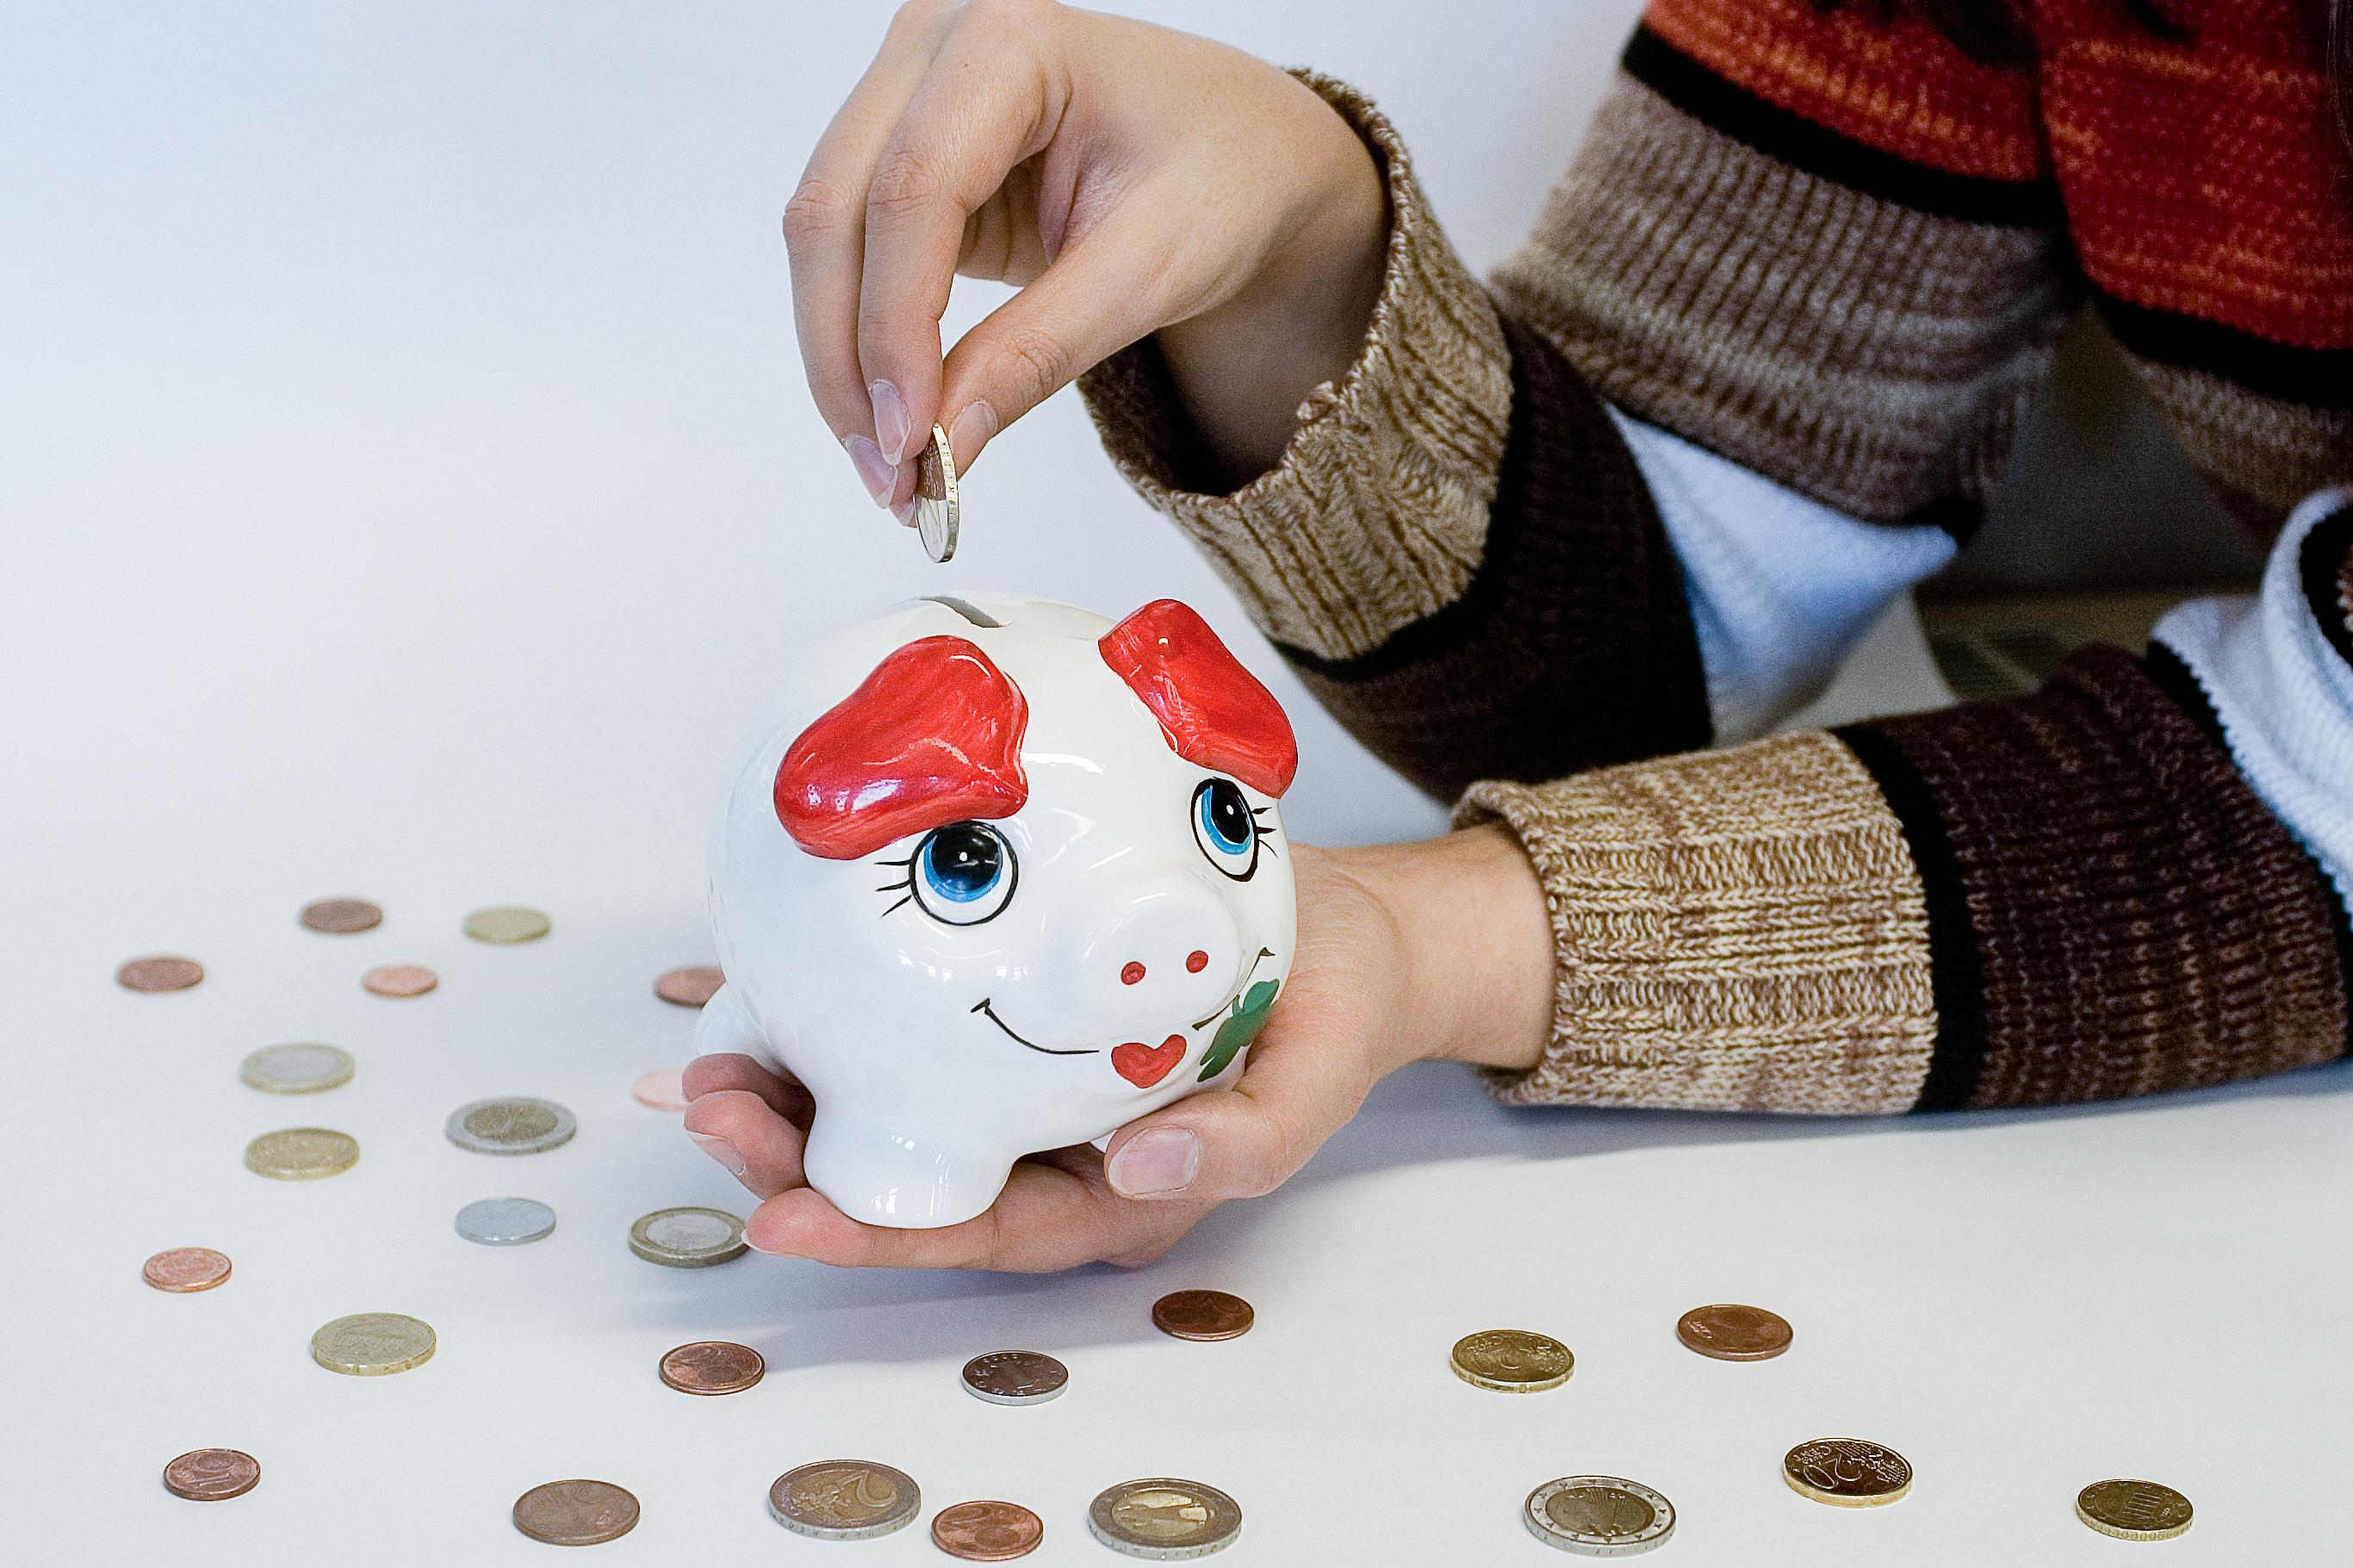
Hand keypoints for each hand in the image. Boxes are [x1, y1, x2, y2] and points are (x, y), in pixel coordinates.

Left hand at [679, 827, 1552, 1270]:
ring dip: (789, 1089)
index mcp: (1111, 1196)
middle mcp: (1047, 1151)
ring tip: (703, 1055)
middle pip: (903, 1175)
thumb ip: (1242, 1145)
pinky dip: (820, 1010)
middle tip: (709, 1103)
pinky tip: (737, 989)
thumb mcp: (1315, 1082)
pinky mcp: (999, 1011)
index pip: (976, 1231)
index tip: (781, 1214)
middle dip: (793, 1158)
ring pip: (884, 1105)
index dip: (874, 1233)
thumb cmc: (1331, 1006)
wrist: (1347, 929)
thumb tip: (1139, 1169)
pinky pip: (898, 1024)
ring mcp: (1017, 1080)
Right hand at [788, 0, 1388, 515]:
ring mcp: (905, 96)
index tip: (911, 439)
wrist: (1246, 157)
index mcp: (1010, 41)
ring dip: (843, 367)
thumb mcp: (1153, 269)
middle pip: (836, 213)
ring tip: (891, 476)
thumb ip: (1039, 352)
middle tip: (889, 478)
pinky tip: (896, 425)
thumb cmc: (1225, 178)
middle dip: (850, 361)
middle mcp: (934, 49)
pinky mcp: (902, 159)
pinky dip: (865, 348)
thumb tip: (941, 449)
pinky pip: (850, 258)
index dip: (896, 326)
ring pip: (823, 240)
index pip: (914, 191)